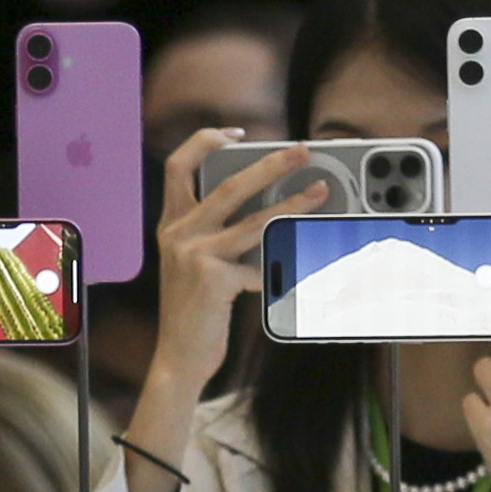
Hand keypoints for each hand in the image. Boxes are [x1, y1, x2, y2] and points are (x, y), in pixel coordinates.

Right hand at [149, 129, 322, 400]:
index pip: (178, 165)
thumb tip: (267, 207)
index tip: (236, 134)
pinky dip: (280, 269)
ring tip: (319, 193)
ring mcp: (193, 255)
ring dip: (292, 204)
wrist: (178, 357)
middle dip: (270, 163)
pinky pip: (258, 266)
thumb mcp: (193, 264)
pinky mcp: (211, 279)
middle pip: (228, 183)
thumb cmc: (194, 310)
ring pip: (254, 221)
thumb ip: (215, 233)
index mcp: (171, 224)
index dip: (205, 141)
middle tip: (301, 151)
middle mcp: (178, 233)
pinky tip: (295, 271)